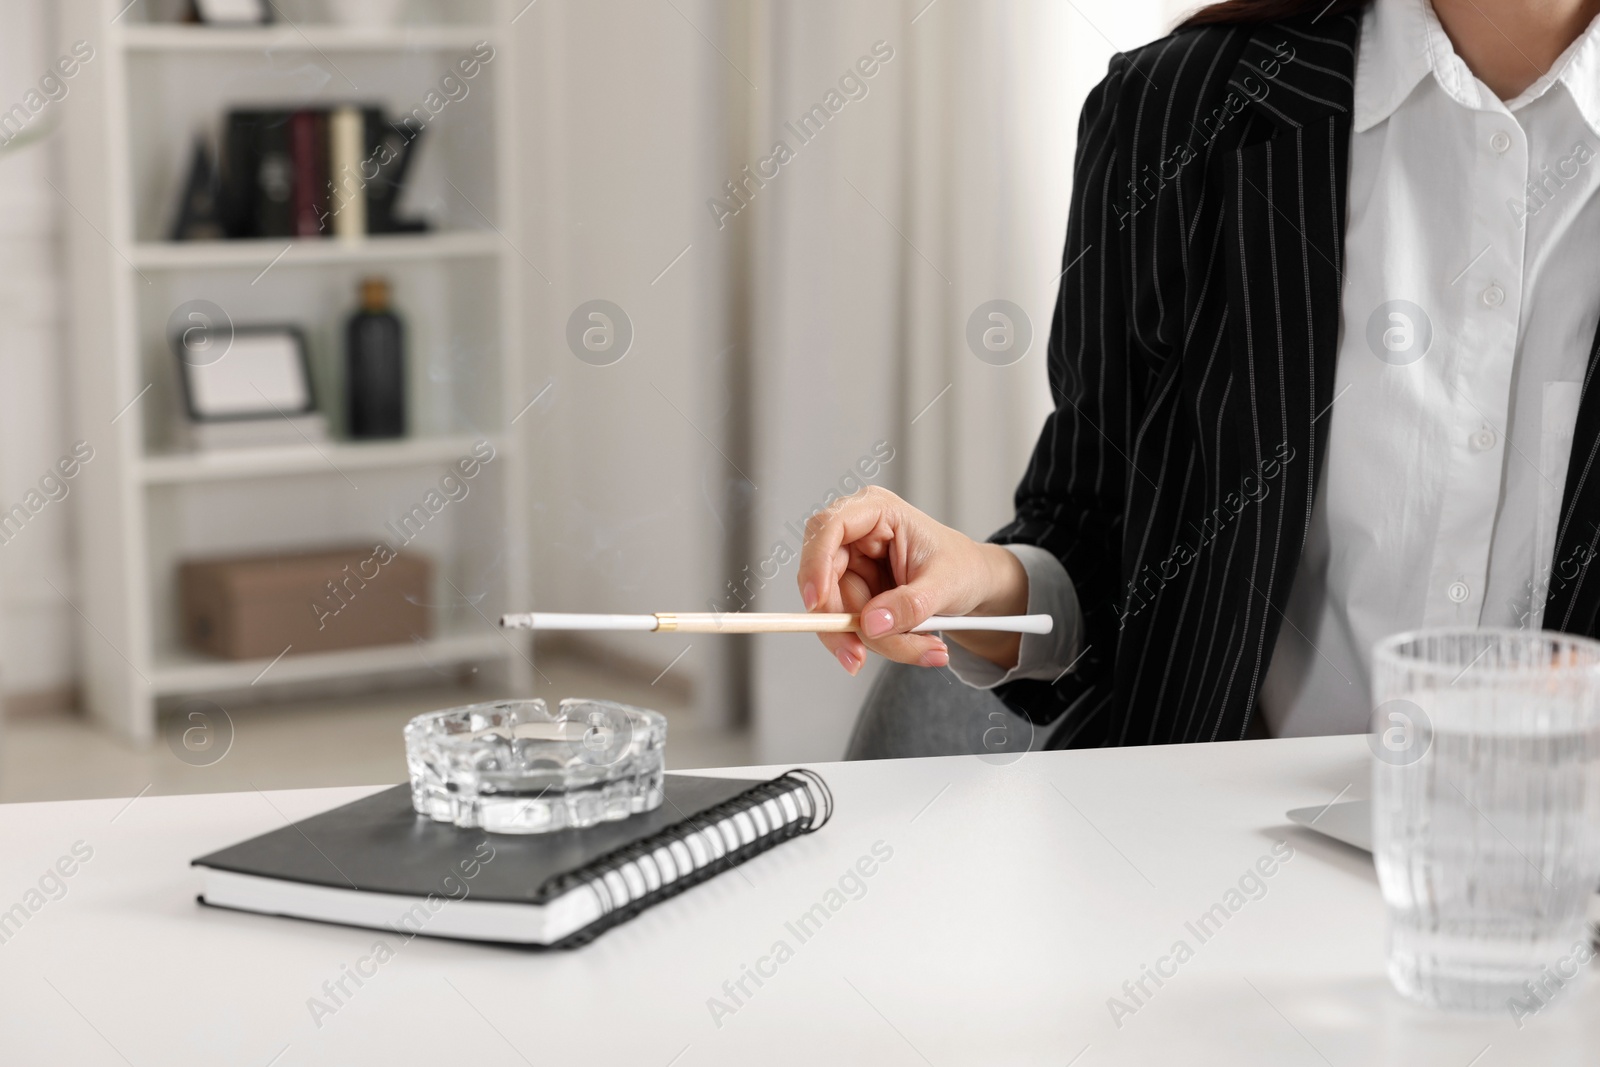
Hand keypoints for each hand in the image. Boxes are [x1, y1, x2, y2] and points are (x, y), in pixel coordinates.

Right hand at [797, 486, 1029, 673]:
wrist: (973, 584)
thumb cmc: (963, 568)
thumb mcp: (946, 585)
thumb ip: (909, 605)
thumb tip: (871, 624)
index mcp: (877, 512)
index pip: (829, 527)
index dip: (815, 562)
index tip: (817, 602)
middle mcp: (856, 536)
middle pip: (821, 579)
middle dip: (839, 624)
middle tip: (857, 658)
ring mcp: (853, 566)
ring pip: (835, 612)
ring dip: (872, 642)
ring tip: (924, 647)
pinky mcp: (855, 593)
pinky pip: (849, 627)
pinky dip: (878, 644)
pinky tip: (913, 645)